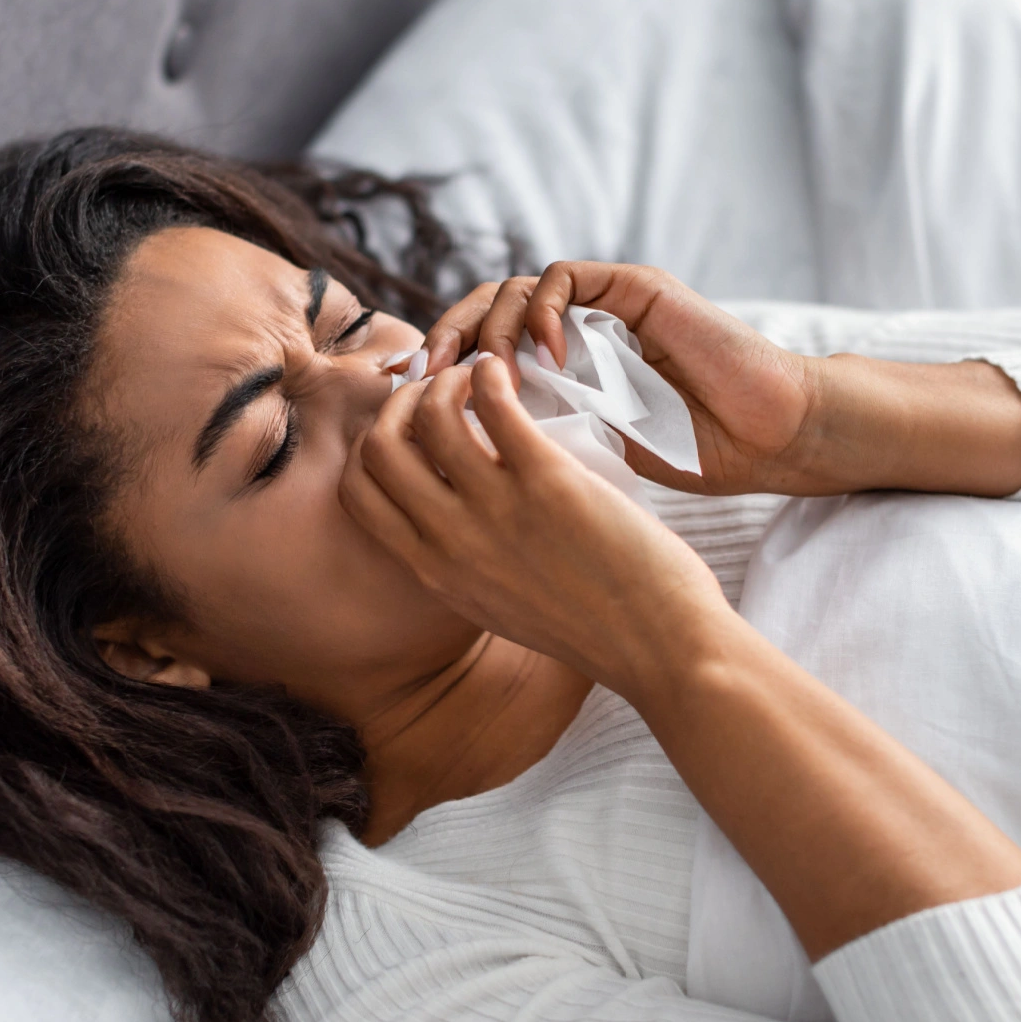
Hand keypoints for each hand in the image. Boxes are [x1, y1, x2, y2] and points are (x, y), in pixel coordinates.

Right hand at [338, 353, 732, 696]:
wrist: (661, 648)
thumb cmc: (596, 626)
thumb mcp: (501, 606)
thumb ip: (465, 564)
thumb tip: (454, 510)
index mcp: (436, 573)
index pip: (359, 493)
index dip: (376, 443)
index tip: (413, 424)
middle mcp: (452, 543)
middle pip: (379, 448)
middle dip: (403, 402)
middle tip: (443, 388)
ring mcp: (497, 512)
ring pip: (430, 416)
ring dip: (449, 379)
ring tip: (482, 374)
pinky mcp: (548, 483)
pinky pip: (495, 405)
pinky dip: (491, 375)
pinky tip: (507, 372)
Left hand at [420, 266, 825, 494]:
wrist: (762, 439)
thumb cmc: (688, 457)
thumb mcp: (584, 465)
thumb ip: (527, 449)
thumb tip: (449, 464)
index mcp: (554, 372)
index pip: (471, 357)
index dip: (434, 379)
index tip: (407, 418)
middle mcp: (570, 331)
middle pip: (477, 312)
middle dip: (443, 344)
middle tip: (422, 384)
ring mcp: (599, 305)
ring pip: (509, 289)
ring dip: (486, 327)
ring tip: (483, 375)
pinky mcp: (631, 286)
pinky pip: (562, 278)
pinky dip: (540, 310)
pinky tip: (543, 358)